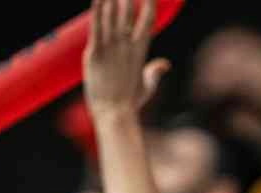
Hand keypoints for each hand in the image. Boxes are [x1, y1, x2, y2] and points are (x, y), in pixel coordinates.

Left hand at [84, 0, 170, 116]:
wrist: (115, 113)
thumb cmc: (130, 103)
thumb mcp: (147, 86)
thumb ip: (155, 72)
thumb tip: (165, 64)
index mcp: (140, 50)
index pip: (148, 19)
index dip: (150, 3)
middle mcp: (126, 45)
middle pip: (128, 11)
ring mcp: (111, 47)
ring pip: (111, 15)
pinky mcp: (95, 52)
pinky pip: (96, 26)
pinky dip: (96, 10)